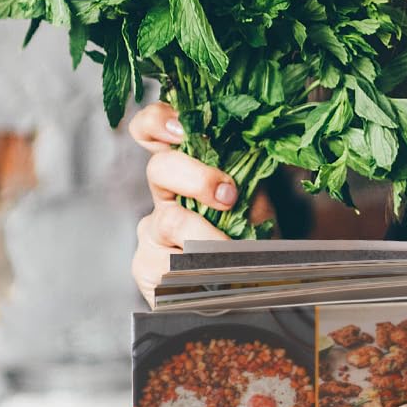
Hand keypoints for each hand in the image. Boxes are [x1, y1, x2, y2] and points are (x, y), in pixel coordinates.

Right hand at [129, 101, 238, 294]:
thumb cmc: (250, 236)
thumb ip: (248, 172)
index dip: (158, 121)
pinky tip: (215, 276)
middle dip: (196, 178)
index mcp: (185, 169)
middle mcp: (162, 196)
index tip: (182, 130)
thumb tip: (259, 143)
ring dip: (209, 236)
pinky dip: (200, 269)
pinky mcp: (147, 268)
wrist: (250, 285)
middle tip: (228, 197)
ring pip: (169, 222)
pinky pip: (167, 265)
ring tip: (235, 252)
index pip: (153, 130)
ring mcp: (151, 232)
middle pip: (159, 169)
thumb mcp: (255, 198)